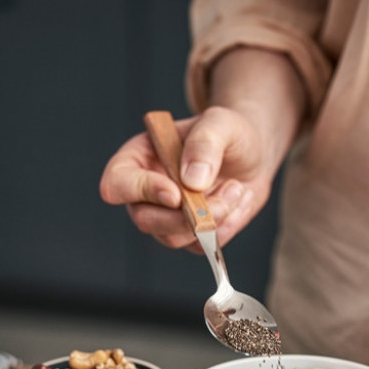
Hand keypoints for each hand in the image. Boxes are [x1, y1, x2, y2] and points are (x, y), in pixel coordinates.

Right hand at [99, 107, 273, 251]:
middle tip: (220, 204)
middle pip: (144, 220)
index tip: (176, 194)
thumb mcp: (220, 123)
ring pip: (173, 237)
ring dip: (211, 220)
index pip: (117, 183)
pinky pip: (200, 245)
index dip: (141, 191)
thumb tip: (192, 181)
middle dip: (184, 217)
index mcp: (138, 159)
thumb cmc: (227, 134)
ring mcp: (165, 217)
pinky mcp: (189, 235)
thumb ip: (204, 143)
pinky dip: (225, 226)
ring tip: (236, 188)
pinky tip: (236, 200)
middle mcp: (145, 193)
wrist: (251, 155)